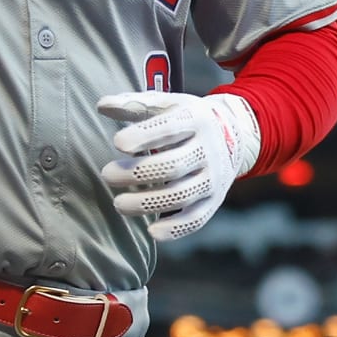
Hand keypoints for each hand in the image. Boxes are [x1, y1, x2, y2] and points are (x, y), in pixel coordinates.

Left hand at [97, 87, 259, 241]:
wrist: (234, 133)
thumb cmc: (185, 118)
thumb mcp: (165, 104)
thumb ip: (133, 105)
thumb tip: (102, 105)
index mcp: (195, 119)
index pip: (170, 128)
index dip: (144, 136)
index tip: (117, 142)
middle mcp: (208, 148)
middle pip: (173, 165)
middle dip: (137, 173)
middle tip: (107, 174)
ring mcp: (214, 176)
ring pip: (182, 195)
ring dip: (148, 203)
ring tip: (118, 204)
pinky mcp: (215, 199)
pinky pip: (197, 218)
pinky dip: (175, 228)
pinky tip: (151, 231)